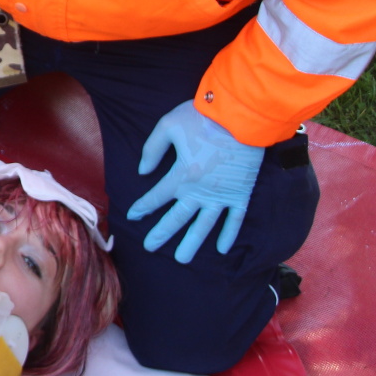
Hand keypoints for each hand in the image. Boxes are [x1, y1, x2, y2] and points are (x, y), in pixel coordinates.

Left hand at [126, 99, 263, 262]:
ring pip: (204, 225)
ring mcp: (222, 195)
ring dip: (192, 243)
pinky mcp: (241, 194)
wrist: (242, 116)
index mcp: (182, 175)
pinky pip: (235, 220)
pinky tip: (222, 249)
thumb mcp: (168, 125)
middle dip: (161, 233)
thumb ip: (152, 149)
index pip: (157, 196)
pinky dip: (229, 235)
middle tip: (149, 247)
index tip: (133, 216)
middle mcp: (200, 191)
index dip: (143, 207)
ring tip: (182, 259)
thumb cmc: (203, 118)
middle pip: (177, 218)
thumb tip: (143, 171)